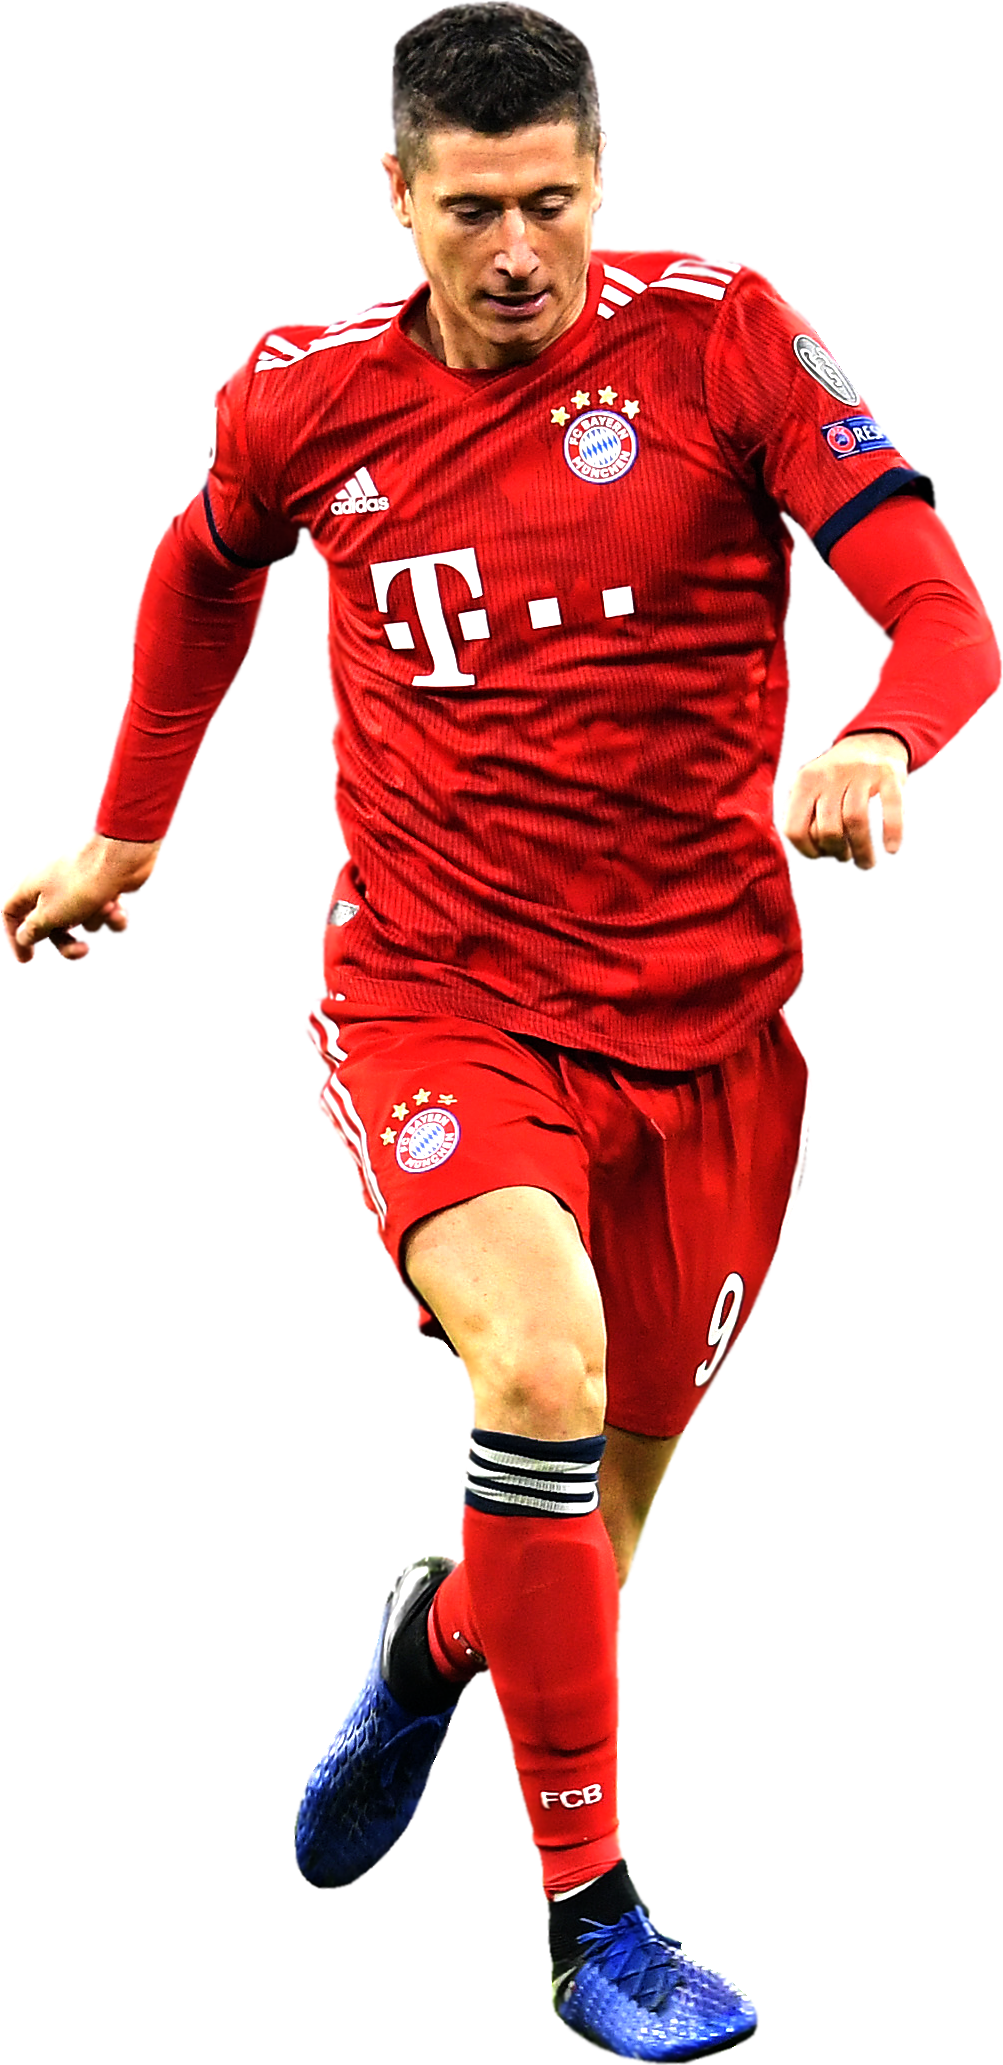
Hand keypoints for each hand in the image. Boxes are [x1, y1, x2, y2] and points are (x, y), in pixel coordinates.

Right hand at [3, 832, 164, 964]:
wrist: (124, 853)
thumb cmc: (84, 878)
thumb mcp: (49, 914)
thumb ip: (34, 930)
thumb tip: (25, 937)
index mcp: (30, 886)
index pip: (11, 914)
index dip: (16, 938)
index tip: (28, 958)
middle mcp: (53, 885)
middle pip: (51, 928)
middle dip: (69, 943)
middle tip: (84, 950)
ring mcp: (80, 886)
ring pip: (83, 924)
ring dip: (96, 922)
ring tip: (105, 907)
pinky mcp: (106, 888)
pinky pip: (107, 917)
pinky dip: (115, 917)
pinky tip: (119, 905)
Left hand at [780, 732, 908, 872]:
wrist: (874, 741)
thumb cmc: (838, 781)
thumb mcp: (811, 790)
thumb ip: (803, 819)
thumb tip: (815, 854)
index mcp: (804, 782)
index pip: (795, 830)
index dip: (807, 853)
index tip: (821, 857)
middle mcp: (830, 774)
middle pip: (828, 830)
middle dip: (838, 854)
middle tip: (846, 860)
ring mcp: (862, 772)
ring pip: (856, 822)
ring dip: (863, 853)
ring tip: (867, 865)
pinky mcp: (890, 775)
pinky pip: (891, 810)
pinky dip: (892, 835)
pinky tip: (892, 851)